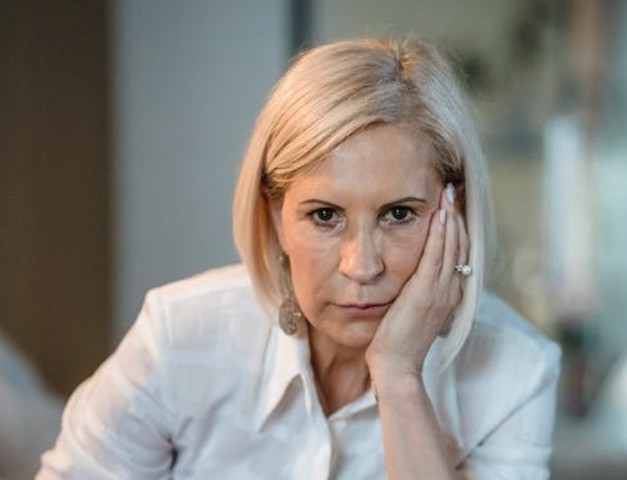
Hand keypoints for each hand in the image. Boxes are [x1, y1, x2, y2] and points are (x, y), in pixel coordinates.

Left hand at [365, 183, 468, 379]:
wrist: (396, 366)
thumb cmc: (397, 342)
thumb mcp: (411, 313)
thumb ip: (416, 293)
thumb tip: (410, 278)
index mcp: (449, 295)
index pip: (458, 254)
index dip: (457, 228)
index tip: (452, 205)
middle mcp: (451, 291)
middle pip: (460, 245)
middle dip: (458, 215)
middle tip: (454, 189)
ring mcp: (441, 291)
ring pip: (452, 246)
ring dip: (452, 216)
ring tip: (450, 191)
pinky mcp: (426, 292)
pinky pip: (437, 255)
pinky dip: (441, 233)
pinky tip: (440, 214)